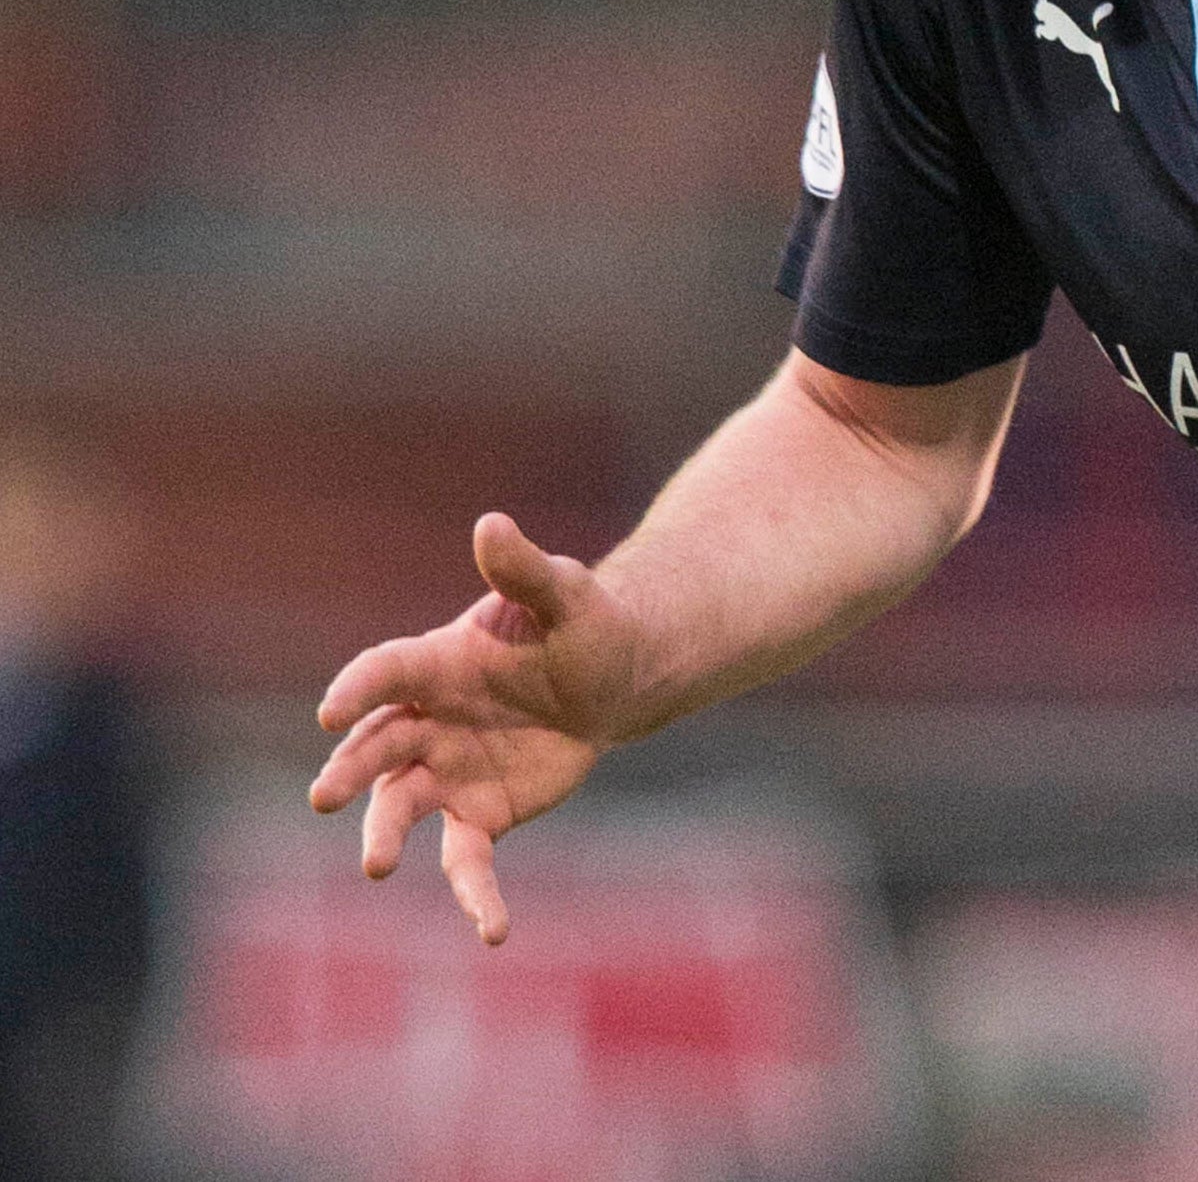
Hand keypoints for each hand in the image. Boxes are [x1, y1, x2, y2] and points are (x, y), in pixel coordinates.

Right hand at [308, 512, 637, 945]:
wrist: (614, 675)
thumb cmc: (582, 623)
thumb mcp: (564, 593)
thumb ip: (524, 569)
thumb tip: (491, 523)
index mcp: (437, 664)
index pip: (383, 674)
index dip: (355, 690)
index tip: (330, 712)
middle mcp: (427, 722)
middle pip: (376, 747)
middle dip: (351, 771)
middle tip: (325, 794)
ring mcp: (447, 771)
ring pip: (402, 807)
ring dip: (383, 833)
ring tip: (376, 864)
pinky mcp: (480, 814)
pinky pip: (466, 861)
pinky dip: (475, 897)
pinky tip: (493, 931)